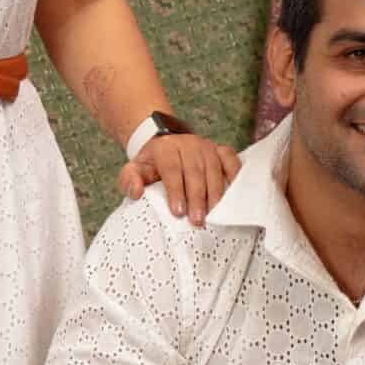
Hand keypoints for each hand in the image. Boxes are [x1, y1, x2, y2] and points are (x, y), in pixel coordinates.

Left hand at [119, 133, 240, 223]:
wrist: (166, 145)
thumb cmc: (152, 164)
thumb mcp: (135, 169)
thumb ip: (129, 180)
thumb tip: (136, 192)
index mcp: (166, 148)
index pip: (171, 169)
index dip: (176, 191)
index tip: (178, 212)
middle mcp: (188, 144)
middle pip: (195, 171)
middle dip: (197, 198)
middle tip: (197, 220)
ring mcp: (207, 147)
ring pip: (214, 169)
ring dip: (215, 193)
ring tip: (214, 214)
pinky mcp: (220, 150)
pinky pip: (231, 160)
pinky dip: (235, 175)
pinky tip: (234, 193)